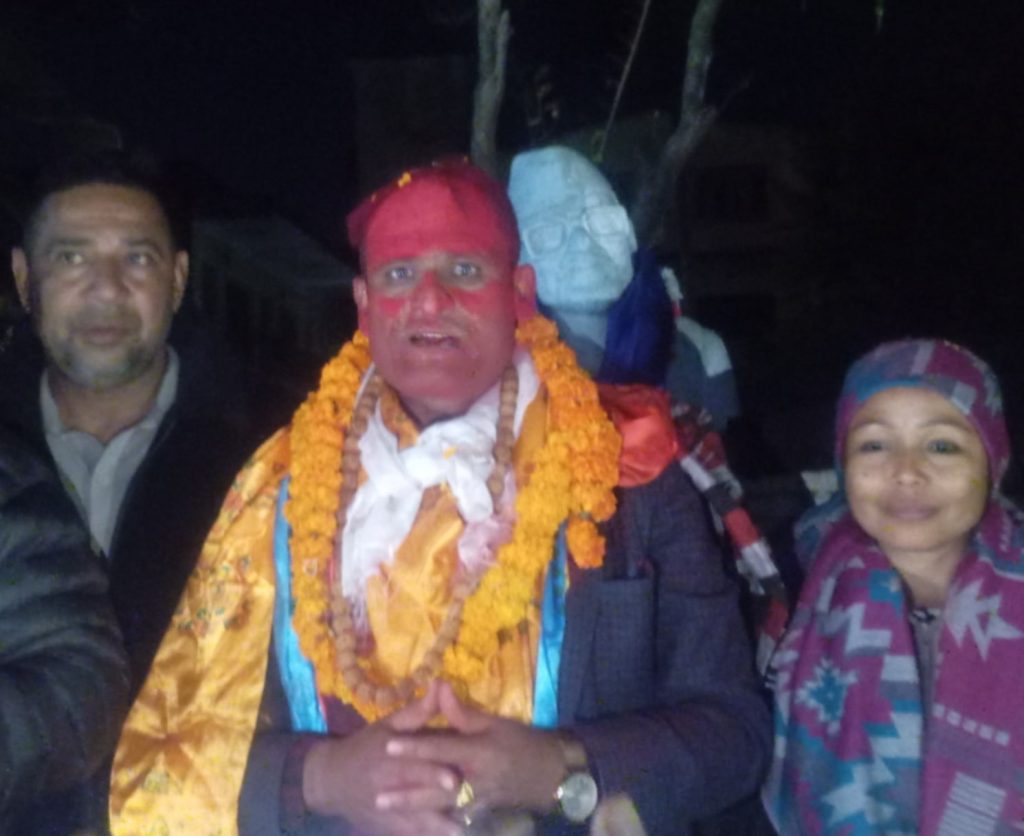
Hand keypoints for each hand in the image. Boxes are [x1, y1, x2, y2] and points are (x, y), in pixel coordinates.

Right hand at [302, 681, 462, 834]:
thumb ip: (417, 712)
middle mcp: (386, 786)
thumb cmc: (365, 746)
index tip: (454, 780)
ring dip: (437, 828)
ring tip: (461, 831)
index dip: (432, 774)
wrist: (330, 779)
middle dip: (440, 805)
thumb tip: (441, 686)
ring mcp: (385, 810)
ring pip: (414, 822)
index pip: (411, 767)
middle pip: (416, 798)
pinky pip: (407, 834)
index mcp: (388, 757)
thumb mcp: (388, 725)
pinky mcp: (385, 827)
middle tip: (468, 811)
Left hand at [382, 681, 566, 813]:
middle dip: (406, 792)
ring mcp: (477, 800)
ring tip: (387, 809)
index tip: (389, 746)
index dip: (415, 747)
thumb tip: (440, 686)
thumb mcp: (495, 722)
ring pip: (440, 807)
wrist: (550, 775)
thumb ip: (463, 712)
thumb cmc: (521, 742)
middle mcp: (475, 779)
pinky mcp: (479, 812)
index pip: (441, 748)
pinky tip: (412, 824)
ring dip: (413, 809)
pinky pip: (452, 818)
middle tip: (378, 795)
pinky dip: (432, 822)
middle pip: (435, 787)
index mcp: (478, 752)